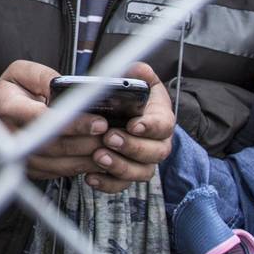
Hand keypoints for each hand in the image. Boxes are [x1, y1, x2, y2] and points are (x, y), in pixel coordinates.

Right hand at [0, 59, 113, 186]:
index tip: (99, 122)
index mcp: (8, 108)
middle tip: (114, 136)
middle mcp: (11, 136)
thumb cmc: (9, 91)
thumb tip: (67, 87)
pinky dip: (82, 167)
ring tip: (111, 147)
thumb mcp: (21, 72)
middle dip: (88, 142)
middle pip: (56, 146)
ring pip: (60, 164)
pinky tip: (98, 157)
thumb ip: (44, 76)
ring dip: (89, 158)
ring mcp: (20, 157)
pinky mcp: (30, 169)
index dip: (74, 123)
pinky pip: (60, 173)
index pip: (44, 120)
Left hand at [90, 63, 174, 192]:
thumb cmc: (134, 99)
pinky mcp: (128, 173)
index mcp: (161, 119)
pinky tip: (90, 176)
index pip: (163, 126)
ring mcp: (144, 161)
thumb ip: (139, 74)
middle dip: (132, 147)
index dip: (150, 127)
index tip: (133, 125)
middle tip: (110, 138)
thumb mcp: (139, 81)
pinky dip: (107, 183)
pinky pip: (122, 185)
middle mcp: (158, 143)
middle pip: (154, 152)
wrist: (125, 116)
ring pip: (141, 172)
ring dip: (120, 166)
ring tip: (99, 156)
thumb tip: (136, 68)